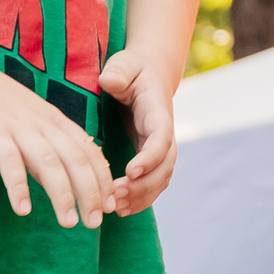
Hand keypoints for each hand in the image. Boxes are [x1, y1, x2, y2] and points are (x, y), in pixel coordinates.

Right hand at [0, 49, 114, 227]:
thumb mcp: (25, 122)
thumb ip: (42, 150)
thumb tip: (58, 184)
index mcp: (53, 119)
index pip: (88, 151)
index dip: (102, 179)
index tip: (111, 205)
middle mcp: (41, 121)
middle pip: (75, 159)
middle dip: (90, 192)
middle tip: (95, 223)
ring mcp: (16, 125)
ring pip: (49, 162)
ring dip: (62, 194)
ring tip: (69, 223)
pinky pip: (8, 160)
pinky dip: (18, 185)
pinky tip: (22, 209)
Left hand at [101, 48, 179, 215]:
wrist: (148, 75)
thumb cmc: (132, 69)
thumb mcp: (125, 64)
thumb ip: (118, 72)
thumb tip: (109, 81)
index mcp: (158, 111)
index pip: (161, 138)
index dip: (149, 157)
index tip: (130, 172)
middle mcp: (164, 133)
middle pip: (164, 166)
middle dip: (143, 186)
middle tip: (115, 197)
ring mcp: (160, 148)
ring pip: (160, 180)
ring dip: (141, 197)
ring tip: (114, 208)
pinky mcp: (151, 158)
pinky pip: (153, 184)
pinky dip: (141, 200)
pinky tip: (121, 209)